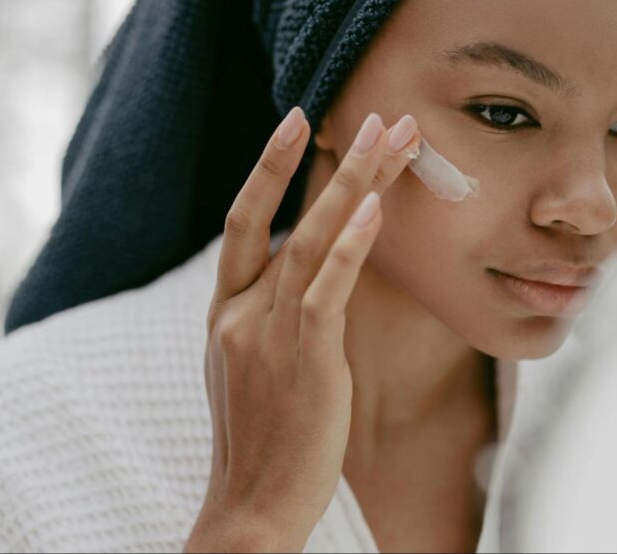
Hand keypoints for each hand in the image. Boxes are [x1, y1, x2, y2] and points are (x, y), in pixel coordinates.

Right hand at [184, 107, 420, 552]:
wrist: (251, 503)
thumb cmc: (260, 438)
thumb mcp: (248, 366)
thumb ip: (267, 316)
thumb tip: (303, 277)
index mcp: (224, 311)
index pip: (243, 221)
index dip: (267, 168)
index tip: (297, 123)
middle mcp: (239, 311)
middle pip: (279, 215)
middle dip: (320, 159)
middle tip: (369, 113)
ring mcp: (267, 332)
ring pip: (311, 240)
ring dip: (355, 185)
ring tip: (393, 140)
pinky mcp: (303, 357)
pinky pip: (327, 290)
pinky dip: (351, 246)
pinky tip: (376, 210)